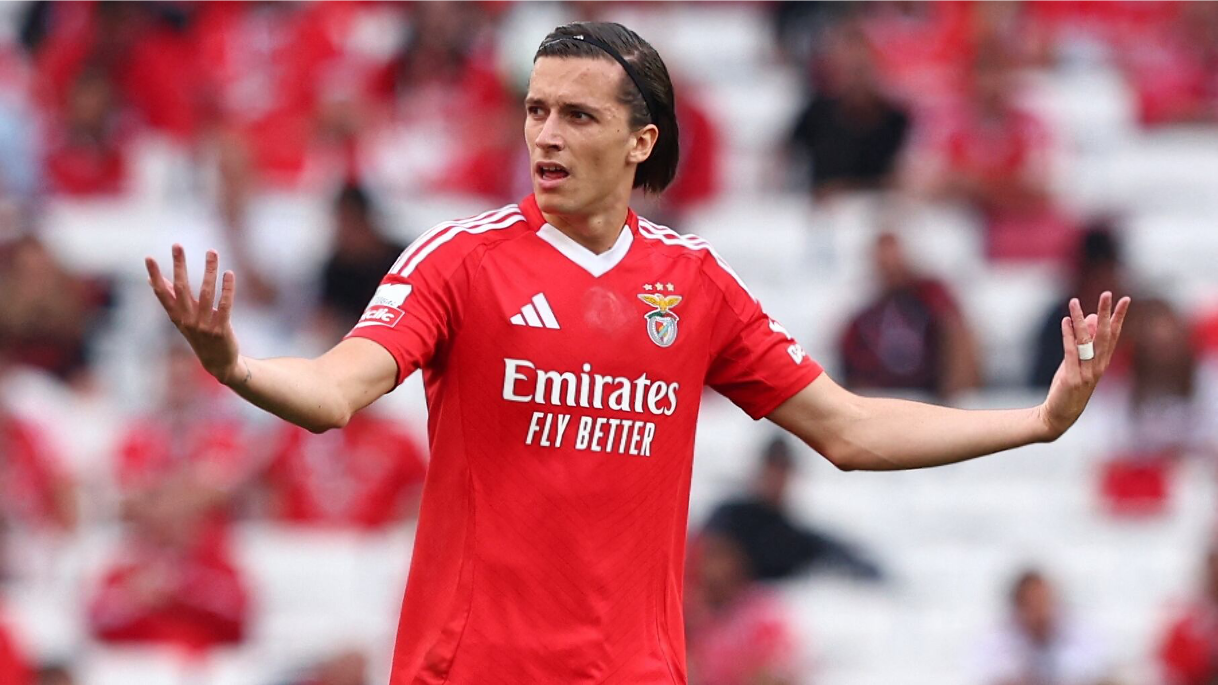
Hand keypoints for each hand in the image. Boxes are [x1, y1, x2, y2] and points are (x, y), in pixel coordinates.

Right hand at [146, 245, 244, 384]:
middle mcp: (187, 321)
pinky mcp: (221, 329)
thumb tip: (152, 280)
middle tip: (177, 245)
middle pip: (182, 288)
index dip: (155, 276)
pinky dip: (227, 289)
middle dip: (179, 266)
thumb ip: (170, 299)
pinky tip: (229, 273)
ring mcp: (204, 326)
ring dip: (209, 270)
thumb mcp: (182, 319)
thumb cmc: (199, 335)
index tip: (148, 258)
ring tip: (212, 252)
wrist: (219, 363)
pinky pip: (225, 305)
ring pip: (206, 293)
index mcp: (176, 317)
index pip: (162, 293)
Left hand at [1037, 291, 1130, 439]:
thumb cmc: (1070, 386)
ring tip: (1074, 302)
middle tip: (1108, 294)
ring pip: (1086, 342)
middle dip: (1106, 313)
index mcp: (1102, 362)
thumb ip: (1084, 342)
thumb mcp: (1078, 362)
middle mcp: (1098, 366)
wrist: (1060, 415)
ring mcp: (1087, 373)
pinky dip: (1068, 337)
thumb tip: (1089, 317)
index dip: (1119, 317)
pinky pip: (1071, 354)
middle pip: (1104, 336)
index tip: (1124, 299)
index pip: (1113, 335)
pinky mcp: (1073, 379)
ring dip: (1080, 320)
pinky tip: (1065, 322)